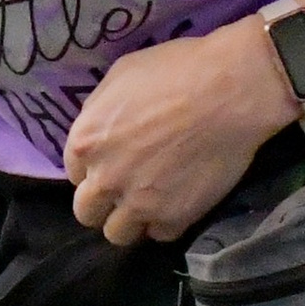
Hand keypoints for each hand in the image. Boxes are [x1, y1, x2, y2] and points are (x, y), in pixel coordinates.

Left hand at [62, 21, 294, 245]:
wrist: (231, 91)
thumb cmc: (177, 70)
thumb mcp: (122, 75)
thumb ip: (99, 111)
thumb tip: (99, 130)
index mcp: (86, 142)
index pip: (74, 173)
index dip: (94, 169)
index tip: (113, 163)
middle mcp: (105, 179)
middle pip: (87, 212)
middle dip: (103, 202)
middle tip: (128, 187)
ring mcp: (138, 203)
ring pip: (117, 234)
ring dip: (130, 220)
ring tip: (151, 203)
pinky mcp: (174, 218)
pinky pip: (159, 234)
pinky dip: (166, 222)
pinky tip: (179, 202)